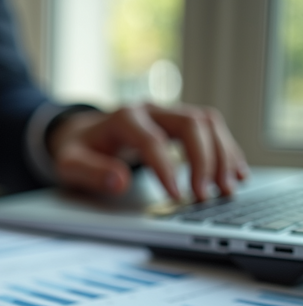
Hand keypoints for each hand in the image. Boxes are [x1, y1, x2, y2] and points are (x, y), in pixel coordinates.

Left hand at [47, 103, 248, 201]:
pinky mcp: (180, 122)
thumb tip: (119, 180)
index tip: (178, 196)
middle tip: (206, 195)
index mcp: (123, 118)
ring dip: (222, 156)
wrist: (80, 133)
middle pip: (191, 123)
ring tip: (227, 189)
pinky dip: (227, 151)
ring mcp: (168, 113)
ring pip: (207, 123)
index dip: (167, 168)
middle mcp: (151, 109)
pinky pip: (212, 130)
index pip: (152, 141)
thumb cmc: (77, 150)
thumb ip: (90, 172)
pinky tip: (236, 175)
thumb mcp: (69, 163)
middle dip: (204, 160)